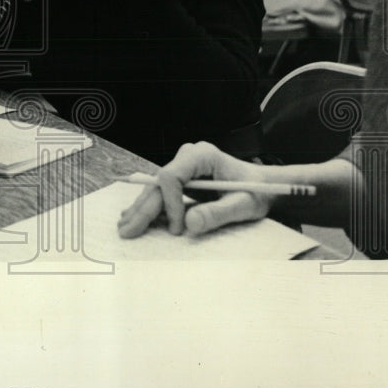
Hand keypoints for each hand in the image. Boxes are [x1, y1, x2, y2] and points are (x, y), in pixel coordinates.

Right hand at [117, 142, 273, 237]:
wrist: (263, 186)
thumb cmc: (256, 193)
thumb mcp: (243, 206)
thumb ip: (218, 214)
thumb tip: (189, 224)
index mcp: (203, 156)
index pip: (172, 176)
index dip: (170, 203)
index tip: (178, 229)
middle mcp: (189, 157)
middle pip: (158, 184)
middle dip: (144, 209)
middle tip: (128, 231)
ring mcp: (184, 166)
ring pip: (156, 188)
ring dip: (141, 209)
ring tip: (124, 227)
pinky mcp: (183, 177)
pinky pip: (162, 192)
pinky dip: (149, 206)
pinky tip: (132, 215)